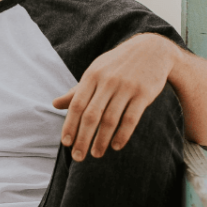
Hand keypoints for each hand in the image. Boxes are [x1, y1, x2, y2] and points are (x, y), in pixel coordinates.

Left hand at [54, 33, 176, 159]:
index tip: (66, 144)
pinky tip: (116, 146)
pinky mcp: (143, 93)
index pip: (77, 105)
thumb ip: (77, 91)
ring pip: (110, 119)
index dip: (70, 125)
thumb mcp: (96, 72)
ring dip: (102, 140)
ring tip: (96, 154)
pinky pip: (131, 118)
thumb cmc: (118, 65)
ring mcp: (126, 87)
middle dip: (83, 138)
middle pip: (91, 115)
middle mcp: (107, 81)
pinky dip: (122, 134)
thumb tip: (54, 104)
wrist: (152, 49)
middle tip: (78, 157)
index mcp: (92, 76)